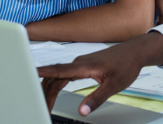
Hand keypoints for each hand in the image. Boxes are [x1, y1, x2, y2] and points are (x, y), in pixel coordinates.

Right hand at [38, 32, 162, 115]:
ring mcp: (80, 63)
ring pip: (58, 76)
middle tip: (40, 108)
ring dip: (50, 89)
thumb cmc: (126, 65)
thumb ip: (97, 98)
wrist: (135, 52)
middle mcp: (79, 62)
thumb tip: (83, 110)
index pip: (59, 70)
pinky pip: (64, 74)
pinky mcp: (83, 65)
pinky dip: (56, 84)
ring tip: (45, 105)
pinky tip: (53, 92)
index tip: (27, 73)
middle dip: (44, 92)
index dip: (42, 72)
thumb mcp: (114, 85)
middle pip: (54, 77)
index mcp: (85, 65)